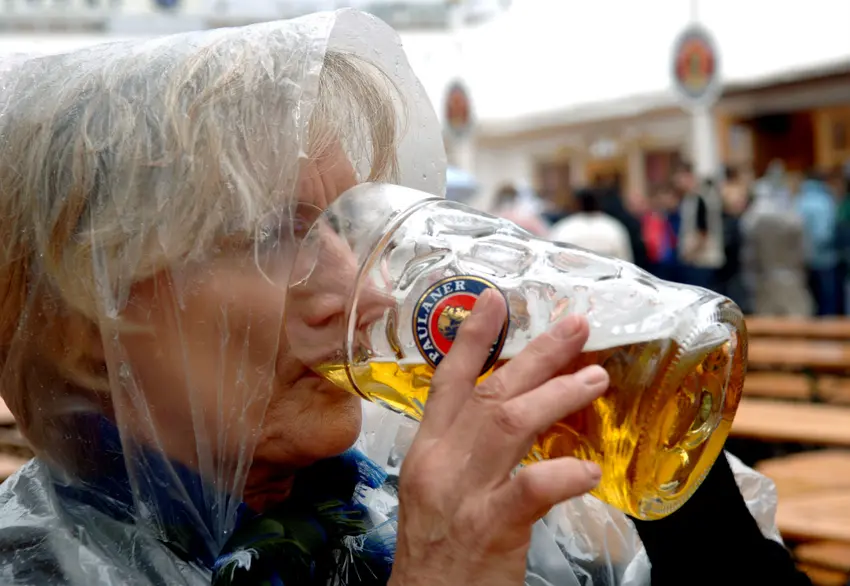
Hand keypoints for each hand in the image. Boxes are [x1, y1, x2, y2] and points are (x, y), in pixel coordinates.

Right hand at [389, 290, 608, 585]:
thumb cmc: (437, 546)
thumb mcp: (440, 487)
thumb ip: (470, 449)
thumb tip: (515, 410)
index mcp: (427, 450)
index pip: (448, 380)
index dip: (473, 337)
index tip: (496, 298)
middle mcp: (440, 462)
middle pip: (490, 393)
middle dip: (536, 354)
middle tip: (576, 327)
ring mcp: (463, 493)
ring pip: (509, 425)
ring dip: (557, 396)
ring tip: (596, 378)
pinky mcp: (488, 527)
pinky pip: (529, 490)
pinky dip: (562, 474)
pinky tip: (590, 468)